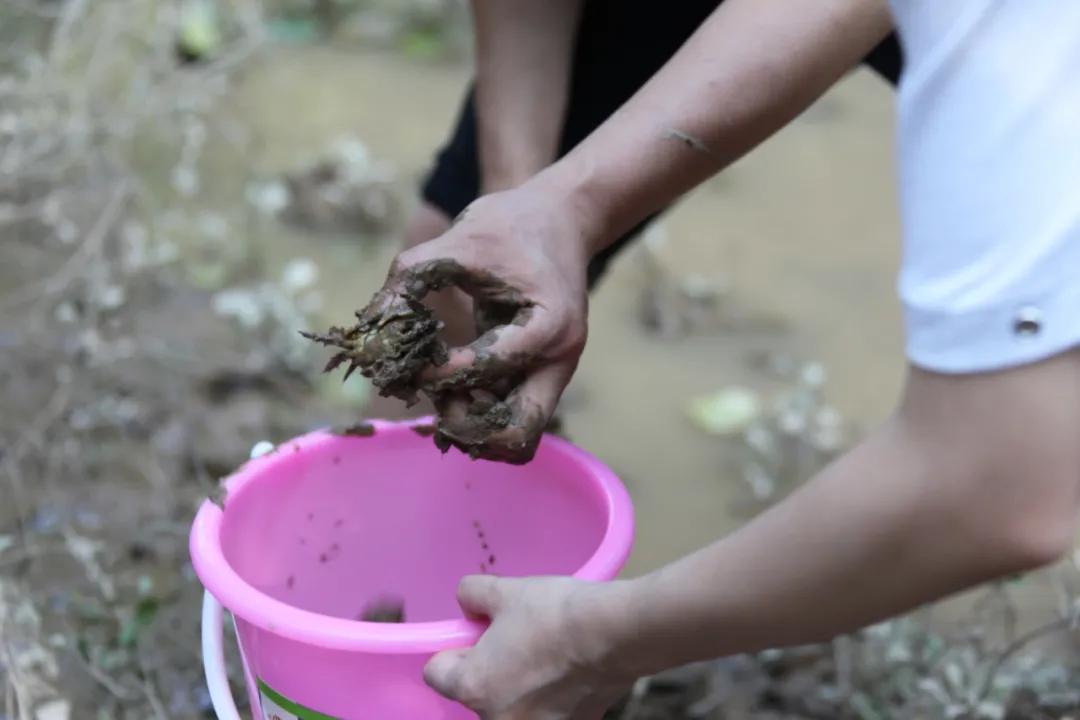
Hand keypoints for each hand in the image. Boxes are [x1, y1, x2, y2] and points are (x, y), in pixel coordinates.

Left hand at [386, 184, 592, 462]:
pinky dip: (477, 415)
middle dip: (469, 429)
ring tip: (439, 396)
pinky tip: (446, 388)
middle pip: (520, 433)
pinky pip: (508, 416)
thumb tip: (372, 323)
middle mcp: (558, 360)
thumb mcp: (460, 239)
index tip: (411, 361)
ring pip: (516, 436)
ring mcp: (551, 373)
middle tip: (435, 403)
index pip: (493, 367)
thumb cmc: (512, 226)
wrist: (559, 219)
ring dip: (472, 428)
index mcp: (548, 326)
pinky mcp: (538, 376)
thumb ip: (412, 275)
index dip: (442, 371)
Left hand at [423, 576, 631, 718]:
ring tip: (549, 653)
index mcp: (473, 687)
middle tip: (516, 638)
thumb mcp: (505, 590)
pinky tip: (572, 670)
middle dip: (492, 667)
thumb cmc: (555, 613)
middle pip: (478, 692)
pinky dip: (555, 696)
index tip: (475, 634)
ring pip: (515, 705)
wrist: (616, 634)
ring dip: (523, 685)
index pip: (436, 673)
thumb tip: (467, 602)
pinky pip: (549, 712)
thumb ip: (472, 595)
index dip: (453, 648)